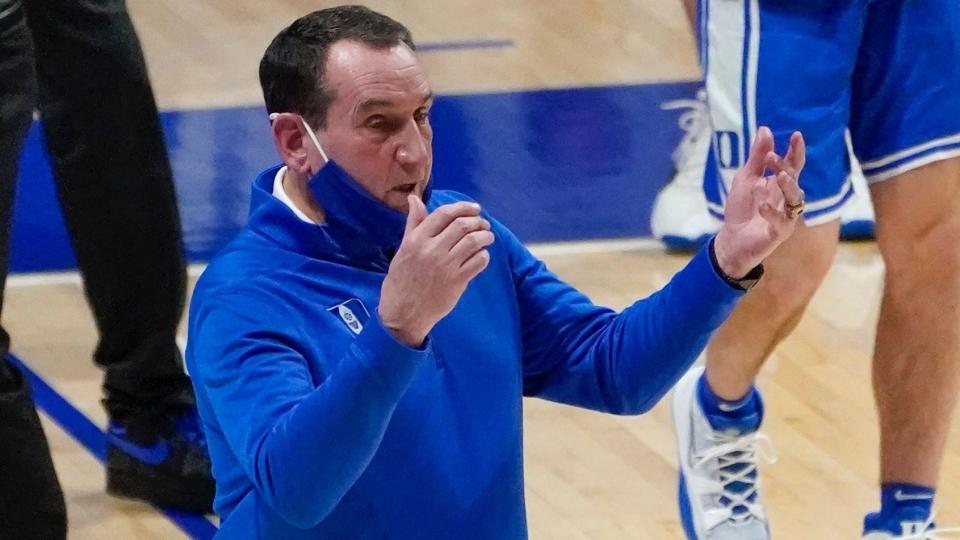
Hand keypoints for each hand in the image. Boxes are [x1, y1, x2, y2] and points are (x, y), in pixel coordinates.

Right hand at [378, 196, 494, 346]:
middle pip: (462, 225)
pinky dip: (484, 255)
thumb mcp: (403, 249)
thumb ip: (413, 224)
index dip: (462, 207)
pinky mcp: (457, 281)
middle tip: (483, 223)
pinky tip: (482, 255)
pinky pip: (478, 262)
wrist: (403, 313)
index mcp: (416, 240)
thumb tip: (414, 198)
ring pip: (473, 241)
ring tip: (487, 237)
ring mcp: (445, 266)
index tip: (474, 208)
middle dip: (478, 220)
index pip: (443, 214)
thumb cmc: (401, 280)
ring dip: (485, 236)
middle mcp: (431, 250)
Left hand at [715, 126, 805, 277]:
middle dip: (786, 166)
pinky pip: (783, 221)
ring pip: (796, 198)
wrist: (731, 239)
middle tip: (772, 157)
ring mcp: (786, 215)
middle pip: (794, 178)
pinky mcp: (780, 232)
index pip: (792, 164)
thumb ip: (757, 157)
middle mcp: (785, 197)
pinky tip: (762, 206)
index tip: (796, 135)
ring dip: (787, 186)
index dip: (796, 150)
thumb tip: (765, 129)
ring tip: (778, 177)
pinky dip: (773, 213)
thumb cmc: (741, 208)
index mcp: (778, 183)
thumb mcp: (745, 178)